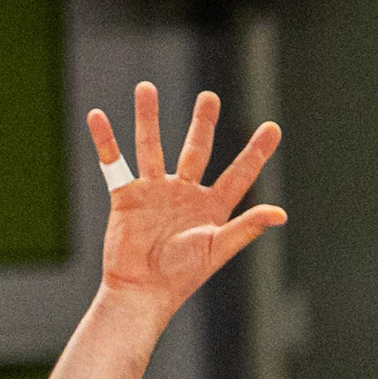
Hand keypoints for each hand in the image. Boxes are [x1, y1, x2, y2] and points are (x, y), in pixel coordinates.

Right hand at [85, 85, 286, 320]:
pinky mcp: (127, 196)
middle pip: (196, 150)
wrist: (142, 290)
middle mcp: (185, 194)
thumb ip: (247, 227)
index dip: (256, 152)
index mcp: (213, 207)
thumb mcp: (218, 247)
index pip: (240, 174)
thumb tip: (280, 213)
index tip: (273, 127)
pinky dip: (105, 140)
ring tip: (145, 87)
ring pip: (152, 146)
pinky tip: (97, 116)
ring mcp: (155, 192)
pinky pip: (114, 163)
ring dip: (148, 118)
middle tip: (208, 96)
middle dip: (202, 123)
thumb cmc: (183, 275)